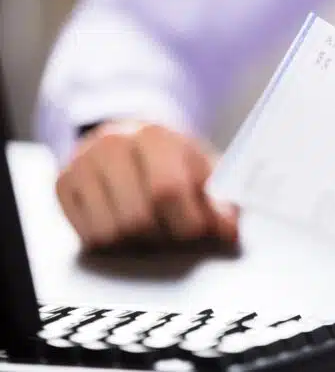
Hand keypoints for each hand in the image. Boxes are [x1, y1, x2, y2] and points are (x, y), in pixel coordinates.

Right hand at [56, 122, 238, 248]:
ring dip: (137, 243)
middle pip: (137, 219)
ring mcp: (82, 164)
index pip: (167, 190)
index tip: (200, 230)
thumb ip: (219, 200)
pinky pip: (88, 237)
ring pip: (111, 234)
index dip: (189, 223)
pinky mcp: (63, 184)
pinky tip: (125, 223)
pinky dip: (113, 242)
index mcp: (154, 136)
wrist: (129, 137)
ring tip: (150, 225)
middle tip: (174, 229)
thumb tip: (227, 230)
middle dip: (163, 236)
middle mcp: (112, 144)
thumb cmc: (172, 158)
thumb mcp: (203, 170)